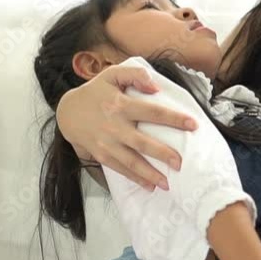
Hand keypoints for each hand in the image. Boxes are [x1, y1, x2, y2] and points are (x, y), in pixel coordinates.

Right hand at [54, 63, 197, 190]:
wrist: (67, 111)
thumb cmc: (95, 92)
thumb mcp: (112, 74)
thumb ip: (135, 74)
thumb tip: (156, 87)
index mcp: (121, 104)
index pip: (153, 112)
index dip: (174, 119)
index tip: (193, 125)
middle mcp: (114, 125)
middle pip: (143, 142)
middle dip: (163, 154)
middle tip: (181, 163)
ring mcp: (107, 143)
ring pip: (131, 161)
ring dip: (150, 174)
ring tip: (167, 183)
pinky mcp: (101, 155)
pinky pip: (120, 169)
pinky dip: (135, 179)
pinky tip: (149, 186)